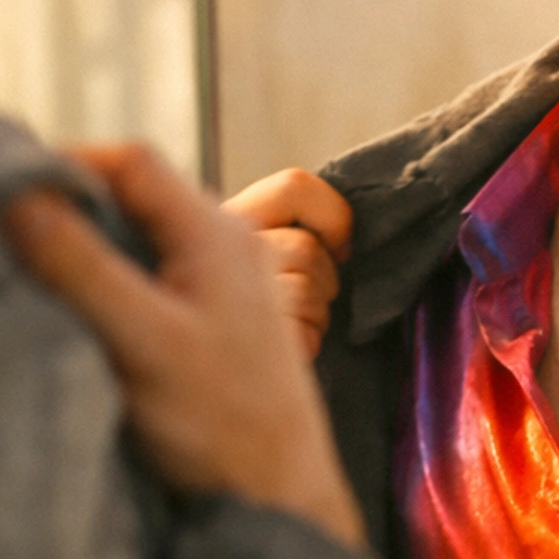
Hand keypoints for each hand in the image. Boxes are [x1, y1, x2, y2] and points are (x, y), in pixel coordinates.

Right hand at [3, 145, 362, 545]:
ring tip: (31, 277)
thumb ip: (82, 268)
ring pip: (139, 242)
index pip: (130, 162)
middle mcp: (226, 247)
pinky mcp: (213, 327)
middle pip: (133, 198)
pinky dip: (108, 288)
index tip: (5, 192)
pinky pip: (151, 282)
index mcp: (216, 234)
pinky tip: (77, 319)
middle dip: (68, 210)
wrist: (283, 504)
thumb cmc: (223, 428)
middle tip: (5, 237)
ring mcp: (223, 286)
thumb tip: (17, 196)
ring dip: (86, 252)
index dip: (64, 163)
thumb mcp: (143, 343)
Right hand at [220, 169, 350, 361]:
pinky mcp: (241, 339)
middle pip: (307, 248)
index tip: (339, 247)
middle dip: (322, 278)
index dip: (334, 216)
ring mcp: (222, 295)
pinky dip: (307, 341)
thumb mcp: (270, 251)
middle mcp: (213, 247)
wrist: (229, 372)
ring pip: (308, 289)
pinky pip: (305, 331)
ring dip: (315, 313)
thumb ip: (294, 227)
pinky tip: (283, 346)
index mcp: (224, 216)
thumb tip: (345, 240)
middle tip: (301, 299)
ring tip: (289, 324)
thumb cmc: (253, 314)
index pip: (294, 186)